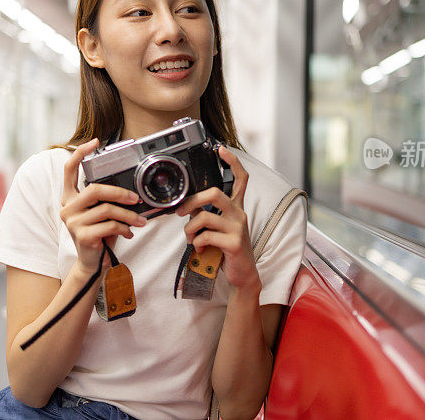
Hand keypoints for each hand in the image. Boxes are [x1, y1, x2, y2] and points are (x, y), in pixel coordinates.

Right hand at [59, 138, 147, 273]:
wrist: (93, 263)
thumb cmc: (99, 235)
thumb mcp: (101, 213)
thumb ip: (106, 200)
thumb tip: (131, 189)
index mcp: (70, 198)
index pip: (69, 170)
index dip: (79, 154)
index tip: (94, 141)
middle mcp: (67, 208)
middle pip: (94, 189)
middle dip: (119, 192)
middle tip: (136, 198)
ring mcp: (72, 222)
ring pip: (106, 209)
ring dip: (128, 215)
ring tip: (140, 220)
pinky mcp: (82, 235)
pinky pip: (109, 225)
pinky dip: (124, 228)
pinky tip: (129, 233)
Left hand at [175, 146, 260, 291]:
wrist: (243, 274)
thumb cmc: (227, 249)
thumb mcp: (219, 228)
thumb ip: (207, 215)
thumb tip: (187, 208)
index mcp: (236, 208)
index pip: (241, 179)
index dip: (232, 162)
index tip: (220, 149)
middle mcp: (239, 214)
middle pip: (215, 194)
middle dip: (192, 201)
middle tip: (181, 212)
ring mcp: (238, 228)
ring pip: (205, 217)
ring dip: (190, 229)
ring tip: (190, 238)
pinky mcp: (234, 243)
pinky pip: (207, 236)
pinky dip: (196, 242)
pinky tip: (199, 248)